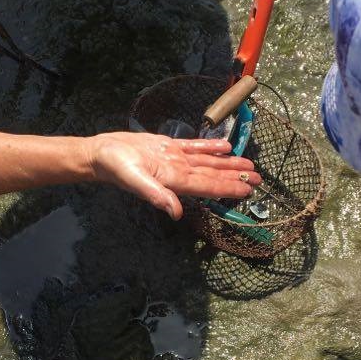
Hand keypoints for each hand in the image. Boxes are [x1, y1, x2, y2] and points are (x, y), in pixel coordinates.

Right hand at [88, 132, 261, 218]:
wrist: (101, 153)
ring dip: (228, 164)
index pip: (208, 185)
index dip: (229, 188)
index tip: (248, 190)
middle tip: (259, 179)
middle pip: (213, 175)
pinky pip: (194, 148)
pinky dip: (211, 148)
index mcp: (174, 180)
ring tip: (248, 165)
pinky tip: (225, 146)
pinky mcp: (168, 147)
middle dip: (236, 177)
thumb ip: (156, 195)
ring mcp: (174, 159)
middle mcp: (179, 172)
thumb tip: (175, 213)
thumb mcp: (135, 180)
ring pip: (208, 162)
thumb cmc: (115, 167)